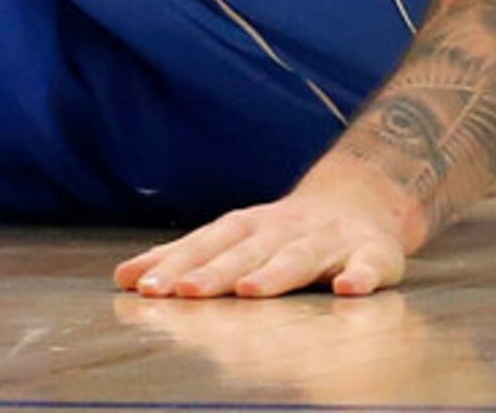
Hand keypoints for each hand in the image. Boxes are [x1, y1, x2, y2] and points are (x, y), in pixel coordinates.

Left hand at [114, 173, 408, 299]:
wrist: (361, 202)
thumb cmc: (281, 233)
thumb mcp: (234, 239)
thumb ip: (185, 259)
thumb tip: (122, 278)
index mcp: (247, 227)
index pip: (204, 245)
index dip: (174, 264)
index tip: (143, 286)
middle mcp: (283, 229)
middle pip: (245, 252)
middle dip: (213, 272)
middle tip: (183, 292)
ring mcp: (330, 239)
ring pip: (300, 256)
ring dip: (275, 273)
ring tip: (249, 291)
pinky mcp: (374, 252)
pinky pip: (368, 265)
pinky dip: (360, 275)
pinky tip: (348, 289)